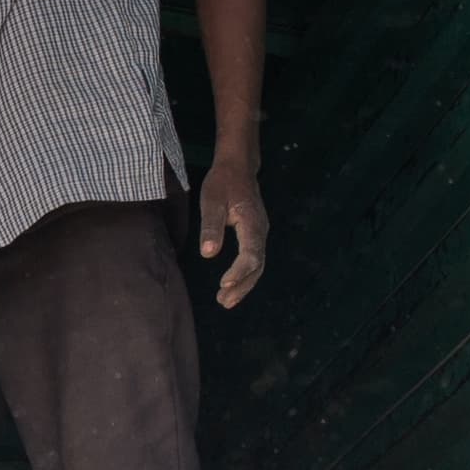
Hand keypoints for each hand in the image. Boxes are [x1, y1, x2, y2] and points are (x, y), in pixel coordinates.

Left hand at [196, 152, 270, 307]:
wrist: (238, 168)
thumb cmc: (223, 182)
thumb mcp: (212, 200)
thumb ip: (211, 226)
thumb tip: (208, 253)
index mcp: (252, 223)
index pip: (251, 254)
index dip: (239, 271)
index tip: (224, 283)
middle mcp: (261, 232)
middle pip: (257, 265)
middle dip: (241, 285)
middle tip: (223, 301)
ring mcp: (260, 234)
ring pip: (256, 265)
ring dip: (243, 285)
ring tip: (226, 301)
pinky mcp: (254, 236)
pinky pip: (253, 259)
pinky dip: (244, 275)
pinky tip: (231, 286)